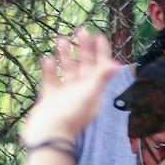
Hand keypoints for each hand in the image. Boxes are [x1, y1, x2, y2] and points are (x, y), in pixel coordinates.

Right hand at [23, 29, 121, 144]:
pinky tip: (47, 58)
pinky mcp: (50, 97)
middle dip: (84, 49)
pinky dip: (50, 69)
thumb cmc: (70, 115)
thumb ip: (101, 79)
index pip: (100, 68)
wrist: (49, 134)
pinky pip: (51, 80)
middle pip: (85, 66)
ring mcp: (65, 94)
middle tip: (81, 30)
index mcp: (94, 91)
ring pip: (67, 70)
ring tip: (62, 38)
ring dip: (66, 55)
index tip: (100, 36)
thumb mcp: (88, 95)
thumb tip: (117, 65)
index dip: (101, 52)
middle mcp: (81, 92)